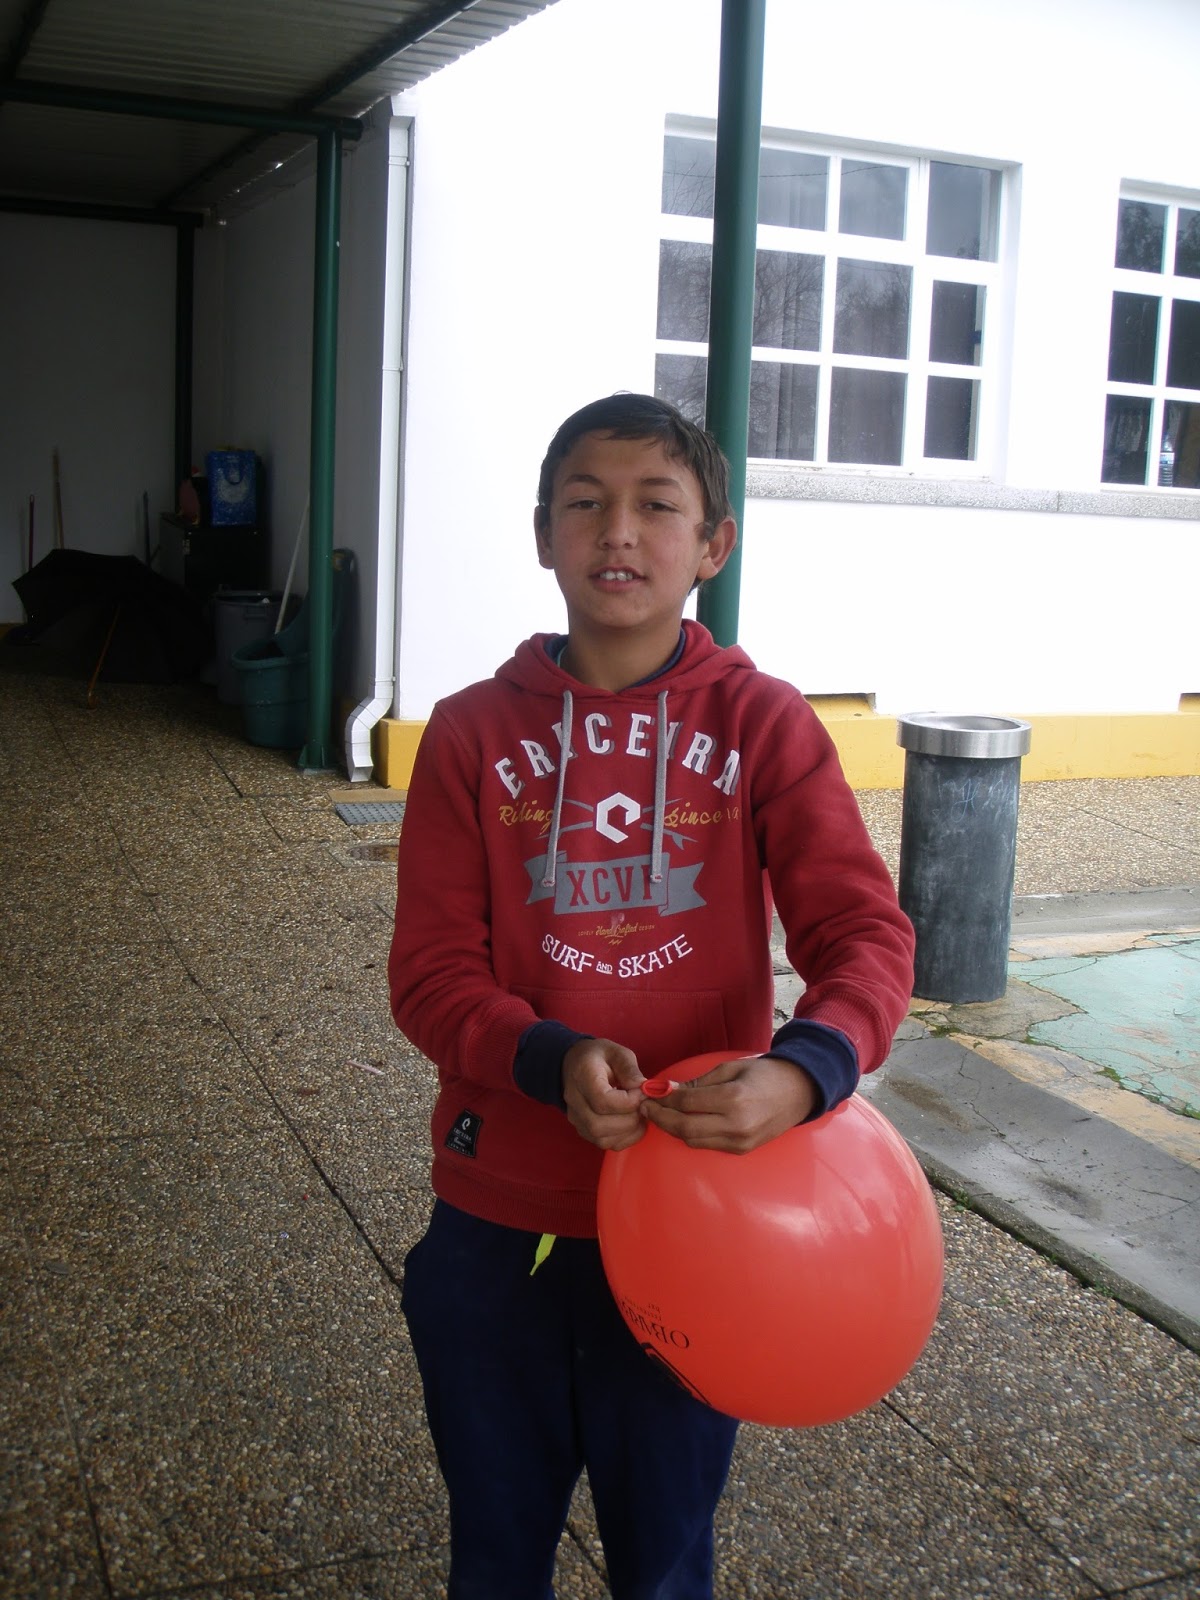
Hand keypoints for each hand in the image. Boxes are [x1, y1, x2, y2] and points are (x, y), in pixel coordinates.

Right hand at [562, 1038, 646, 1150]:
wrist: (574, 1063)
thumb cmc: (599, 1057)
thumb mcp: (617, 1052)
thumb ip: (630, 1069)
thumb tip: (643, 1089)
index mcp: (582, 1076)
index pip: (602, 1101)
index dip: (628, 1102)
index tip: (642, 1093)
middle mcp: (574, 1101)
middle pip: (599, 1125)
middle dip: (629, 1120)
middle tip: (643, 1107)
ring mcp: (576, 1118)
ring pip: (601, 1139)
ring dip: (628, 1132)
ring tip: (639, 1115)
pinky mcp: (583, 1129)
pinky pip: (604, 1143)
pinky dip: (624, 1138)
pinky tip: (633, 1124)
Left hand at [640, 1055, 817, 1152]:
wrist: (798, 1092)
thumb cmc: (764, 1074)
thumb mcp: (729, 1069)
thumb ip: (697, 1083)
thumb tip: (666, 1090)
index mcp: (733, 1099)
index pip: (685, 1103)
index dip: (662, 1099)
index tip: (648, 1092)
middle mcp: (736, 1125)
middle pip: (684, 1127)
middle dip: (660, 1118)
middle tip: (645, 1107)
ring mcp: (739, 1141)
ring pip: (692, 1140)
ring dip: (672, 1128)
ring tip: (658, 1114)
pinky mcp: (741, 1150)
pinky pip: (707, 1144)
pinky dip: (690, 1135)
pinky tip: (680, 1122)